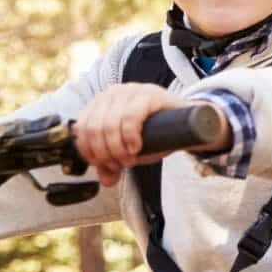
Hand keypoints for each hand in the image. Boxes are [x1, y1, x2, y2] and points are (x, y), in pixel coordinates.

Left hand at [73, 84, 231, 185]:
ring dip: (117, 149)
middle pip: (94, 128)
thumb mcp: (129, 150)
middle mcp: (112, 92)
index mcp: (101, 103)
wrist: (190, 124)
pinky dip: (130, 137)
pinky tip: (136, 147)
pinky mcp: (150, 94)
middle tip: (121, 164)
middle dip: (105, 153)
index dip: (89, 151)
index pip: (82, 128)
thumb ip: (113, 162)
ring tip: (130, 160)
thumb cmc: (157, 133)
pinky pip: (130, 118)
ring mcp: (132, 91)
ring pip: (110, 125)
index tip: (105, 165)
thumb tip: (106, 181)